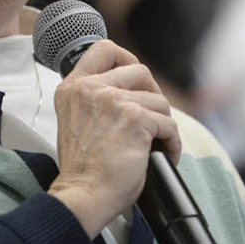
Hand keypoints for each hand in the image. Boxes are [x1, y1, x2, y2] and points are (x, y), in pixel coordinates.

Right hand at [45, 40, 180, 237]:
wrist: (83, 194)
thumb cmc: (82, 169)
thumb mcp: (76, 121)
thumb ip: (93, 100)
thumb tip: (128, 92)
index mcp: (73, 88)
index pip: (103, 49)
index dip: (126, 58)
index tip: (134, 77)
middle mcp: (90, 89)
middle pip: (139, 71)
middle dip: (152, 94)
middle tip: (152, 118)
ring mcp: (112, 101)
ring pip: (158, 100)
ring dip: (163, 124)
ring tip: (156, 145)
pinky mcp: (135, 119)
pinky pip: (169, 124)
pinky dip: (172, 143)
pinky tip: (163, 155)